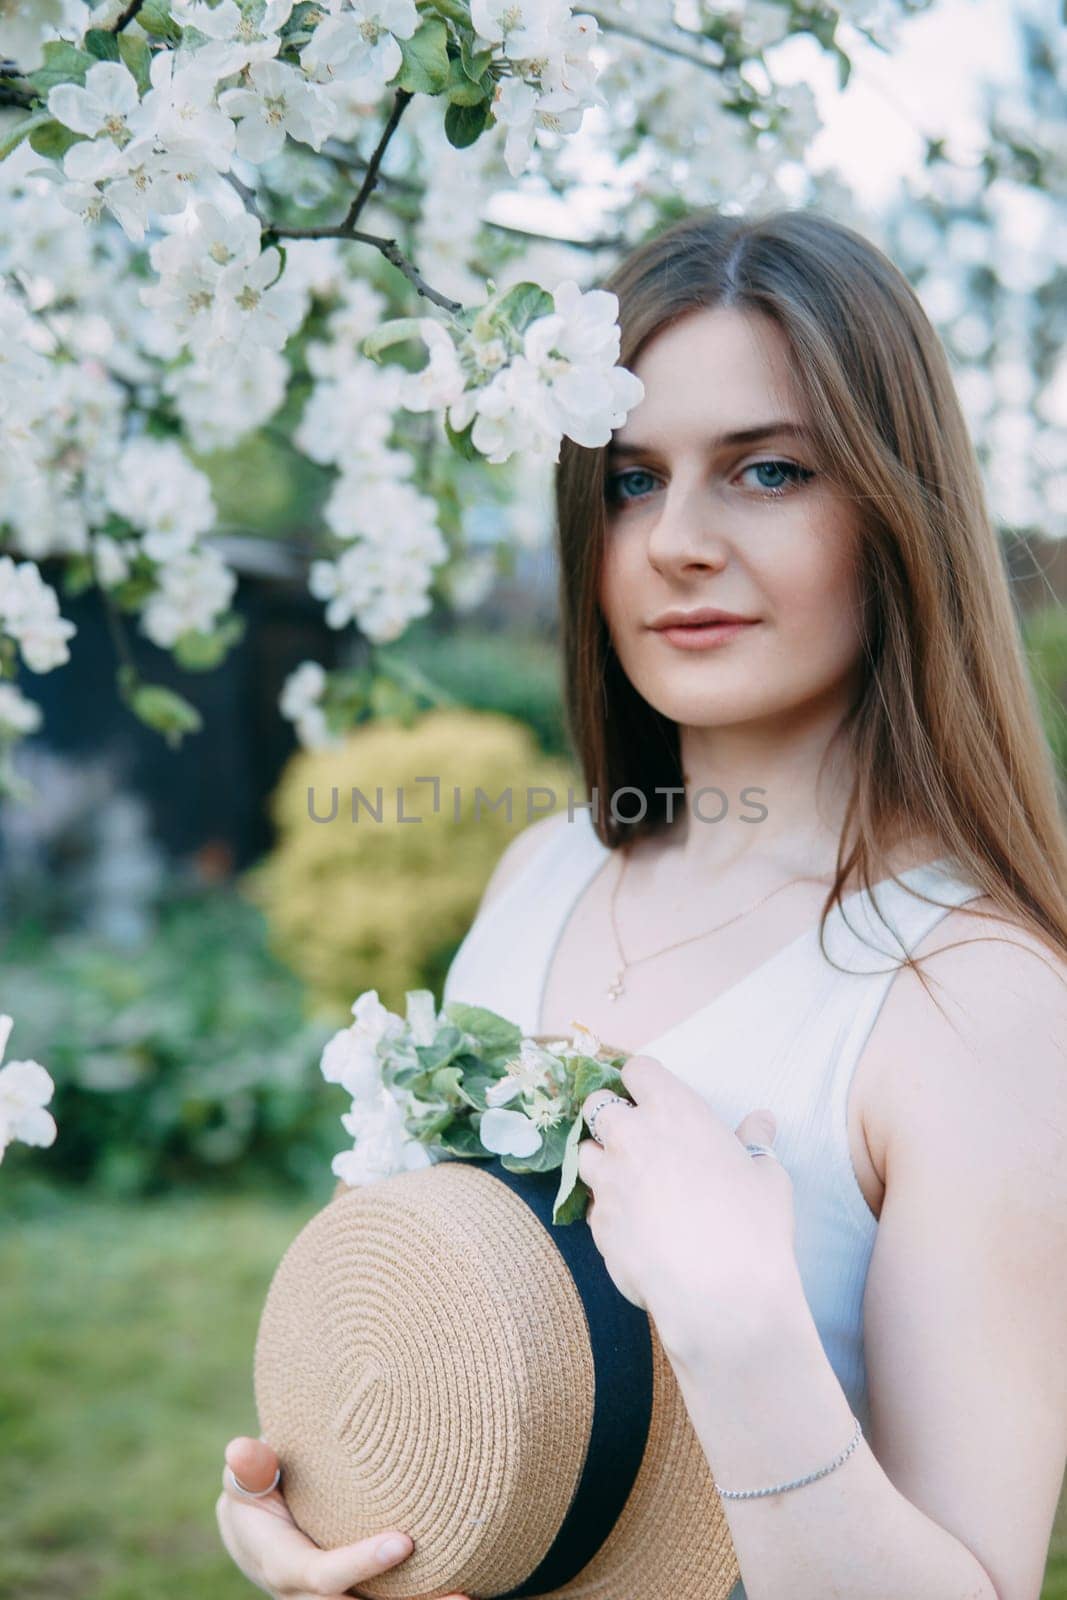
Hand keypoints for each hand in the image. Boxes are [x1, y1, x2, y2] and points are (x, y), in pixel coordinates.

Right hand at [216, 1435, 471, 1599]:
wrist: (255, 1531)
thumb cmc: (255, 1491)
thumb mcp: (245, 1479)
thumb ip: (250, 1469)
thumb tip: (240, 1449)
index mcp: (284, 1566)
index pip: (324, 1575)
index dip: (361, 1563)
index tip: (405, 1541)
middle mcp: (310, 1596)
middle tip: (458, 1593)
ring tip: (468, 1597)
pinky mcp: (354, 1596)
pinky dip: (417, 1597)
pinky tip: (464, 1589)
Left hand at [577, 1054, 798, 1366]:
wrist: (721, 1294)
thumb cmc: (753, 1226)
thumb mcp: (767, 1176)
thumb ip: (756, 1143)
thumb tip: (762, 1121)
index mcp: (673, 1110)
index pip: (638, 1069)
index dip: (643, 1083)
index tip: (653, 1098)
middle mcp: (631, 1135)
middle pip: (596, 1105)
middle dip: (610, 1117)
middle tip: (638, 1140)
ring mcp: (608, 1179)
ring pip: (584, 1153)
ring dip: (602, 1162)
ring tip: (633, 1184)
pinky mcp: (598, 1222)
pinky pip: (593, 1204)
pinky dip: (608, 1208)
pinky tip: (635, 1226)